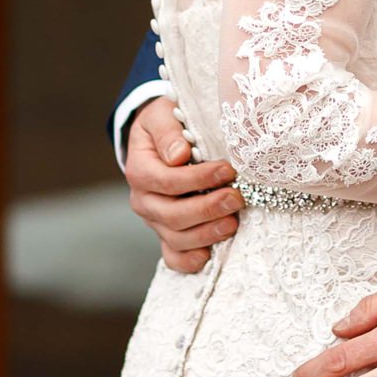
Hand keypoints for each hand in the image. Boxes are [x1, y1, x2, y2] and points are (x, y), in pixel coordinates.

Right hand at [125, 96, 238, 272]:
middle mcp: (144, 199)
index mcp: (140, 169)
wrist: (161, 138)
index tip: (227, 169)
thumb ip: (168, 131)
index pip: (166, 181)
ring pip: (175, 238)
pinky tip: (208, 256)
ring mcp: (155, 220)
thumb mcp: (163, 115)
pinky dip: (189, 260)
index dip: (197, 179)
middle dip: (206, 209)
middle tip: (236, 198)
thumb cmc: (167, 123)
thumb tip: (178, 155)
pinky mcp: (167, 233)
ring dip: (205, 234)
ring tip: (233, 223)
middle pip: (171, 214)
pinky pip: (172, 256)